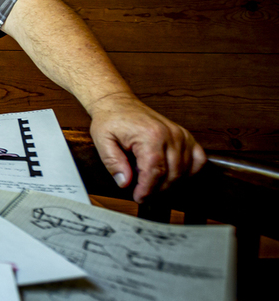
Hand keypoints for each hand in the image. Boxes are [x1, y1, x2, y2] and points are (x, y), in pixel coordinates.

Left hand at [87, 93, 206, 202]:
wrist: (119, 103)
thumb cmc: (111, 120)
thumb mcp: (103, 141)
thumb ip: (113, 163)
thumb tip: (124, 182)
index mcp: (149, 135)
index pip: (155, 171)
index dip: (147, 189)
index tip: (139, 197)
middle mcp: (170, 134)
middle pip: (172, 174)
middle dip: (157, 189)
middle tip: (142, 193)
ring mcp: (180, 134)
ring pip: (185, 170)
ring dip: (170, 183)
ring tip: (152, 183)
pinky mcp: (185, 136)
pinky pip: (198, 159)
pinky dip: (189, 171)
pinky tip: (174, 175)